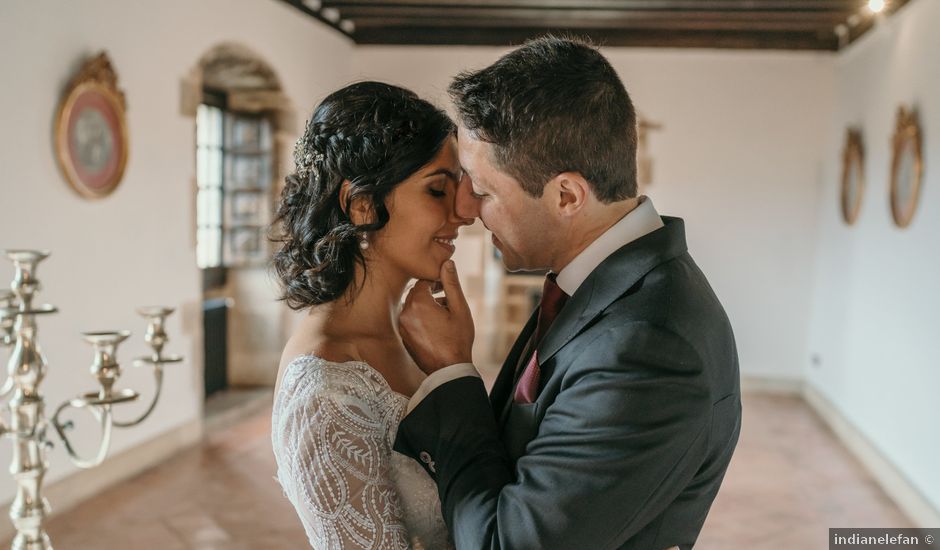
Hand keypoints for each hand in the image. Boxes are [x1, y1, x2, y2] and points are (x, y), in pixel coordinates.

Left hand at [399, 260, 474, 374]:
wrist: (448, 369)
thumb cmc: (457, 339)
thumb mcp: (460, 308)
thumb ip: (451, 283)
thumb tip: (447, 262)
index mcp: (418, 302)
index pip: (423, 282)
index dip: (436, 282)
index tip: (446, 288)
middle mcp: (405, 312)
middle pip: (416, 294)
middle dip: (431, 294)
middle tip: (447, 300)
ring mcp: (402, 326)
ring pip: (413, 307)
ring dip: (426, 306)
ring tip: (444, 315)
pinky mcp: (403, 336)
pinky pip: (410, 320)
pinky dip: (421, 319)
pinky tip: (436, 327)